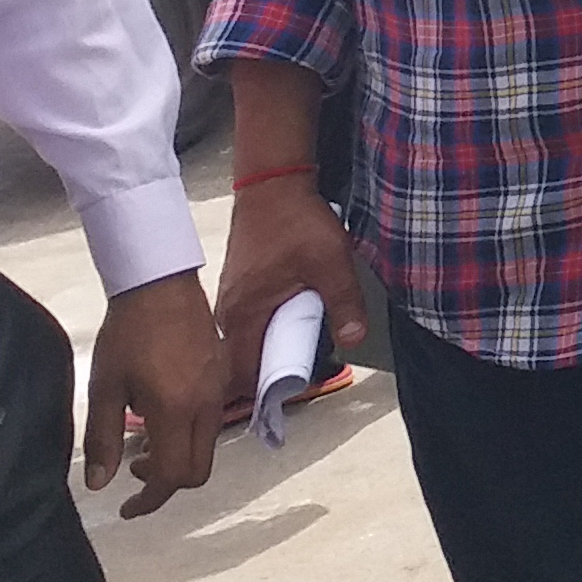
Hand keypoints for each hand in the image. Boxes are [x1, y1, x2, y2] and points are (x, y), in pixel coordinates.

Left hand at [84, 272, 224, 516]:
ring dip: (177, 458)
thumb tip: (100, 484)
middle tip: (133, 472)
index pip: (172, 476)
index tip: (127, 507)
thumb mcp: (104, 388)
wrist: (160, 286)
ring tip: (143, 442)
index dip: (149, 501)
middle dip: (166, 483)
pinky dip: (187, 435)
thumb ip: (101, 439)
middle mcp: (206, 406)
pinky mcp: (222, 375)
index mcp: (176, 411)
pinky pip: (210, 421)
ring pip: (206, 447)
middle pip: (198, 470)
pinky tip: (161, 414)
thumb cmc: (126, 336)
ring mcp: (218, 390)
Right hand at [213, 178, 366, 413]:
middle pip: (240, 362)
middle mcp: (229, 313)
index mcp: (244, 314)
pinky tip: (289, 327)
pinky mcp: (240, 288)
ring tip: (297, 355)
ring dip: (268, 352)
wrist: (273, 184)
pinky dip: (266, 332)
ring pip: (244, 343)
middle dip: (266, 375)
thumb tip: (353, 340)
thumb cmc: (297, 222)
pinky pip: (248, 324)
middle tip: (296, 380)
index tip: (287, 398)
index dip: (262, 391)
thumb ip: (344, 302)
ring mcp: (231, 300)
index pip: (242, 372)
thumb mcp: (330, 261)